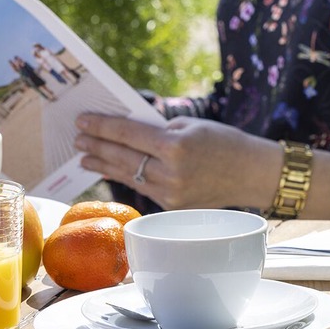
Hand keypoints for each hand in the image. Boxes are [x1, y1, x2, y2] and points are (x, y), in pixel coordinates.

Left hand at [74, 113, 278, 210]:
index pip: (128, 135)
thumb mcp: (190, 126)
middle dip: (96, 146)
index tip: (82, 120)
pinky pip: (142, 188)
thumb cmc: (223, 142)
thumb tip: (123, 134)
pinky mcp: (172, 207)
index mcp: (175, 147)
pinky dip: (124, 176)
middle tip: (77, 138)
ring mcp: (171, 194)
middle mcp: (171, 173)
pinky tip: (109, 169)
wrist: (252, 174)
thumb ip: (157, 130)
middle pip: (122, 157)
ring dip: (103, 164)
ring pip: (128, 175)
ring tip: (84, 157)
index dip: (101, 127)